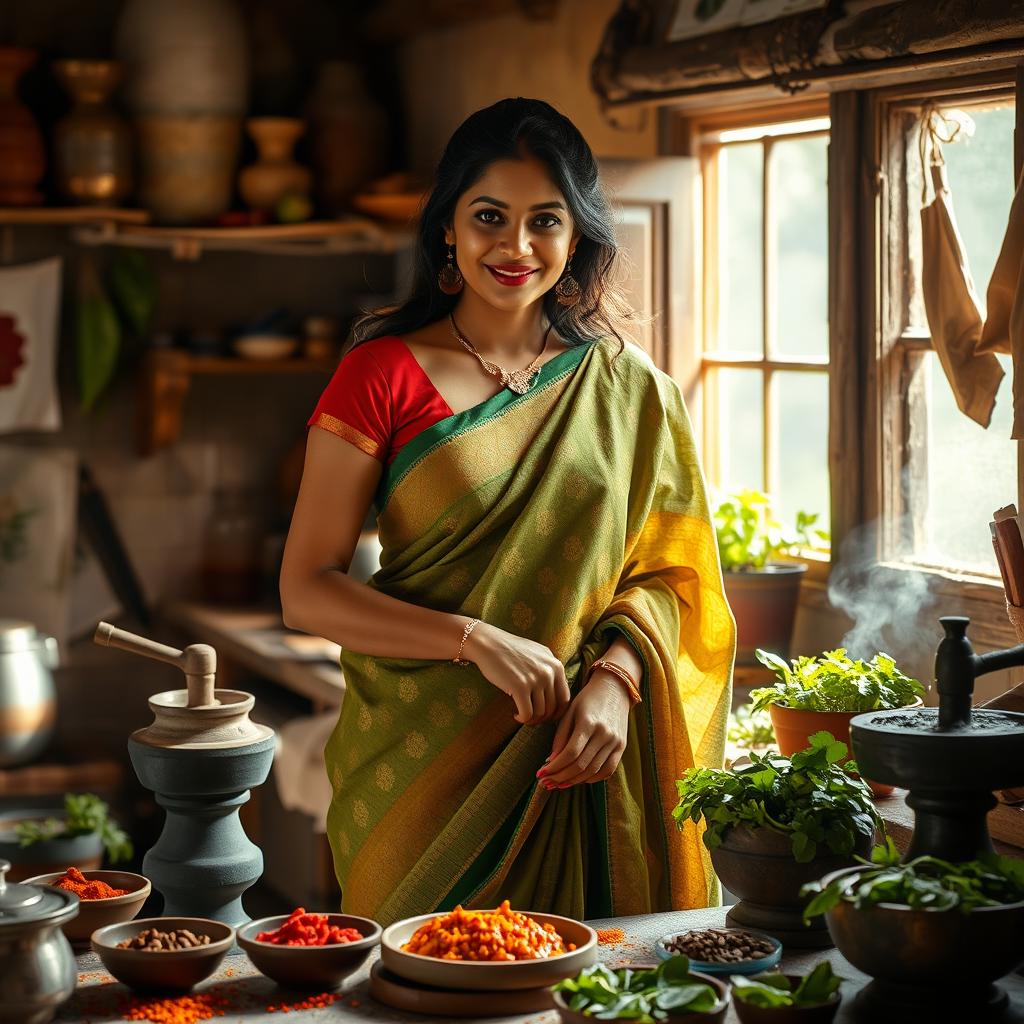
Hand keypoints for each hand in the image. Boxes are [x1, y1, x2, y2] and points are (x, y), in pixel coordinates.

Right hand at [463, 621, 570, 725]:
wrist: (489, 643)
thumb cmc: (511, 650)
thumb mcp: (538, 654)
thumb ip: (550, 670)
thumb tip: (557, 693)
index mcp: (556, 665)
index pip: (564, 698)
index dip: (556, 712)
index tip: (546, 716)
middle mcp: (549, 672)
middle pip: (553, 708)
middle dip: (543, 718)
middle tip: (532, 718)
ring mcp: (535, 679)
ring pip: (540, 713)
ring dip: (531, 720)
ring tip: (522, 716)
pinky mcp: (520, 687)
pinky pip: (527, 713)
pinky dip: (522, 719)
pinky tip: (516, 715)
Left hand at [538, 672, 631, 788]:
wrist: (614, 689)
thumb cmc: (587, 699)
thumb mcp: (569, 712)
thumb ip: (560, 737)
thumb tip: (551, 761)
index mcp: (588, 722)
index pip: (570, 753)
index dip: (554, 767)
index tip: (540, 774)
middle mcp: (604, 734)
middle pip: (581, 765)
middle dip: (560, 777)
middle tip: (546, 783)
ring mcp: (615, 741)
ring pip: (593, 771)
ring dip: (574, 781)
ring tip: (558, 784)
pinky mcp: (622, 746)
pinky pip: (608, 770)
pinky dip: (592, 779)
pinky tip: (578, 779)